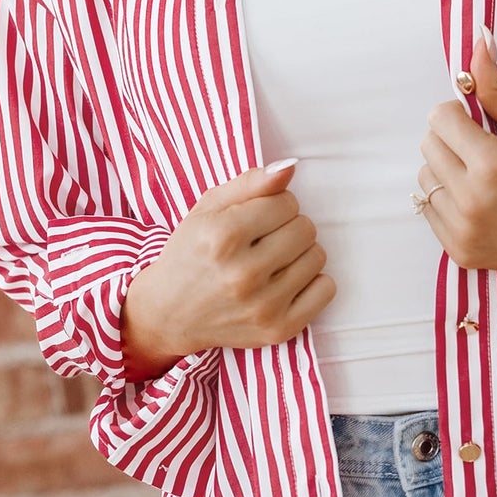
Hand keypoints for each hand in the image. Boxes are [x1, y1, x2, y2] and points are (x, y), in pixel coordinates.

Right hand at [120, 160, 336, 380]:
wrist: (170, 313)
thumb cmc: (192, 253)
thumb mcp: (208, 208)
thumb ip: (251, 182)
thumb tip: (290, 167)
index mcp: (223, 236)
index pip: (286, 202)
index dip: (274, 205)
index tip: (256, 219)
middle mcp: (243, 273)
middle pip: (305, 228)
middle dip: (288, 227)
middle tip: (264, 240)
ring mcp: (262, 305)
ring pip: (317, 256)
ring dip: (299, 254)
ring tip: (272, 261)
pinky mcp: (278, 329)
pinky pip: (326, 289)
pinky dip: (312, 282)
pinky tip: (285, 282)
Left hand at [416, 29, 496, 279]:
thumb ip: (496, 90)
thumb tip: (477, 42)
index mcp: (491, 165)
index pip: (440, 117)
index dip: (461, 113)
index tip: (483, 124)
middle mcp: (472, 201)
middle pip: (428, 146)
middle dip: (452, 139)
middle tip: (485, 148)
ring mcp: (464, 231)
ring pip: (424, 179)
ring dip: (446, 170)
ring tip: (482, 177)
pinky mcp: (461, 253)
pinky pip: (429, 212)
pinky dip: (447, 201)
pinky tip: (479, 201)